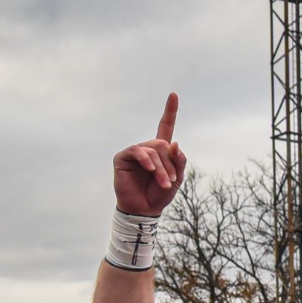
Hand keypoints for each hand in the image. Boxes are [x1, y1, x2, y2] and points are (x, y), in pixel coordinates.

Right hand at [112, 94, 187, 216]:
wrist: (144, 208)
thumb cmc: (160, 193)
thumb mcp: (177, 178)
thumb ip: (179, 161)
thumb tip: (175, 143)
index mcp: (161, 151)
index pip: (165, 126)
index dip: (170, 111)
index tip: (174, 94)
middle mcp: (147, 148)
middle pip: (163, 144)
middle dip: (170, 164)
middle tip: (171, 181)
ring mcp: (134, 152)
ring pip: (153, 150)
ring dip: (161, 168)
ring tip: (164, 183)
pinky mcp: (122, 157)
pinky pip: (137, 152)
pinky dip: (147, 160)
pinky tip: (150, 169)